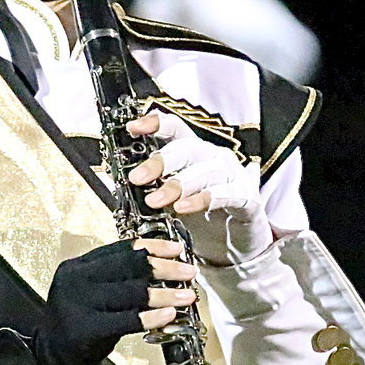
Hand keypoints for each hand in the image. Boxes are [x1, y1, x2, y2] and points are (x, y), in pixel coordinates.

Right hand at [33, 236, 196, 364]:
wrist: (53, 356)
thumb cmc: (81, 323)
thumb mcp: (93, 293)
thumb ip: (117, 278)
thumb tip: (162, 266)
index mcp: (78, 266)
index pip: (120, 249)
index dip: (152, 247)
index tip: (177, 248)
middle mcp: (75, 280)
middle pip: (128, 266)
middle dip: (164, 267)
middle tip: (188, 271)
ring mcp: (78, 303)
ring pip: (131, 292)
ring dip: (165, 294)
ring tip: (187, 295)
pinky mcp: (85, 328)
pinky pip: (126, 320)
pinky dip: (151, 317)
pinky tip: (169, 314)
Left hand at [127, 111, 273, 265]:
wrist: (235, 240)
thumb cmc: (202, 213)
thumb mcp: (172, 196)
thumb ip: (152, 185)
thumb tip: (118, 179)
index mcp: (194, 152)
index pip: (176, 128)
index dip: (155, 124)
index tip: (132, 128)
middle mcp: (214, 158)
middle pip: (188, 149)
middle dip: (160, 162)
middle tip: (137, 178)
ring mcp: (232, 176)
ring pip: (205, 172)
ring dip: (178, 185)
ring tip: (154, 201)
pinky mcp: (246, 197)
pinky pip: (226, 194)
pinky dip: (204, 199)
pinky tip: (184, 207)